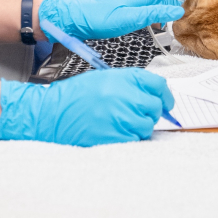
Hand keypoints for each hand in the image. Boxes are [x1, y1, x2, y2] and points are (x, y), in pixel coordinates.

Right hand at [0, 68, 172, 145]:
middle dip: (150, 111)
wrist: (52, 114)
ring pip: (147, 125)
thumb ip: (129, 84)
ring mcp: (120, 118)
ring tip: (120, 122)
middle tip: (135, 113)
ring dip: (139, 125)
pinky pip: (135, 139)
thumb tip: (155, 94)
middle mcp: (123, 96)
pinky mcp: (115, 138)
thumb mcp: (103, 79)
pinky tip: (115, 132)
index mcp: (122, 78)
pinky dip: (130, 138)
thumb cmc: (75, 96)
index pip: (157, 84)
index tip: (165, 101)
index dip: (164, 94)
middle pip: (155, 106)